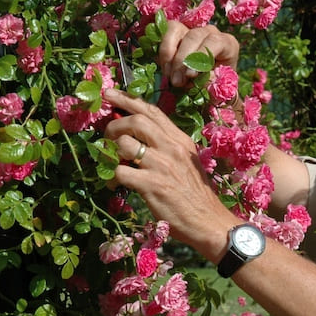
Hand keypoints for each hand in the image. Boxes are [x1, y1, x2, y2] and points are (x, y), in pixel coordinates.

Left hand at [103, 88, 237, 259]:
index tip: (109, 94)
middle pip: (136, 121)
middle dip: (115, 124)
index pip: (152, 111)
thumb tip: (139, 138)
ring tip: (111, 163)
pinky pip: (120, 172)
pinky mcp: (153, 185)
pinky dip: (111, 178)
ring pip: (124, 144)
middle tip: (107, 135)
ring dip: (111, 152)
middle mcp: (172, 148)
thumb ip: (167, 148)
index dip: (127, 100)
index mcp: (180, 140)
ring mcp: (162, 165)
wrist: (209, 222)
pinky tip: (113, 186)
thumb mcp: (187, 163)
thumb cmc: (196, 195)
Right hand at [158, 21, 239, 88]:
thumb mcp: (216, 87)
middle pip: (193, 36)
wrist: (206, 86)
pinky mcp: (177, 31)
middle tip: (176, 82)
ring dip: (169, 55)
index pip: (214, 42)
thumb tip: (192, 78)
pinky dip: (163, 51)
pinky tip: (165, 68)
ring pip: (177, 31)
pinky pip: (166, 32)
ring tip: (169, 77)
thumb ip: (208, 82)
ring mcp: (193, 29)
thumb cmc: (215, 86)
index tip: (190, 75)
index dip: (200, 56)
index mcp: (227, 44)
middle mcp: (211, 32)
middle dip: (182, 60)